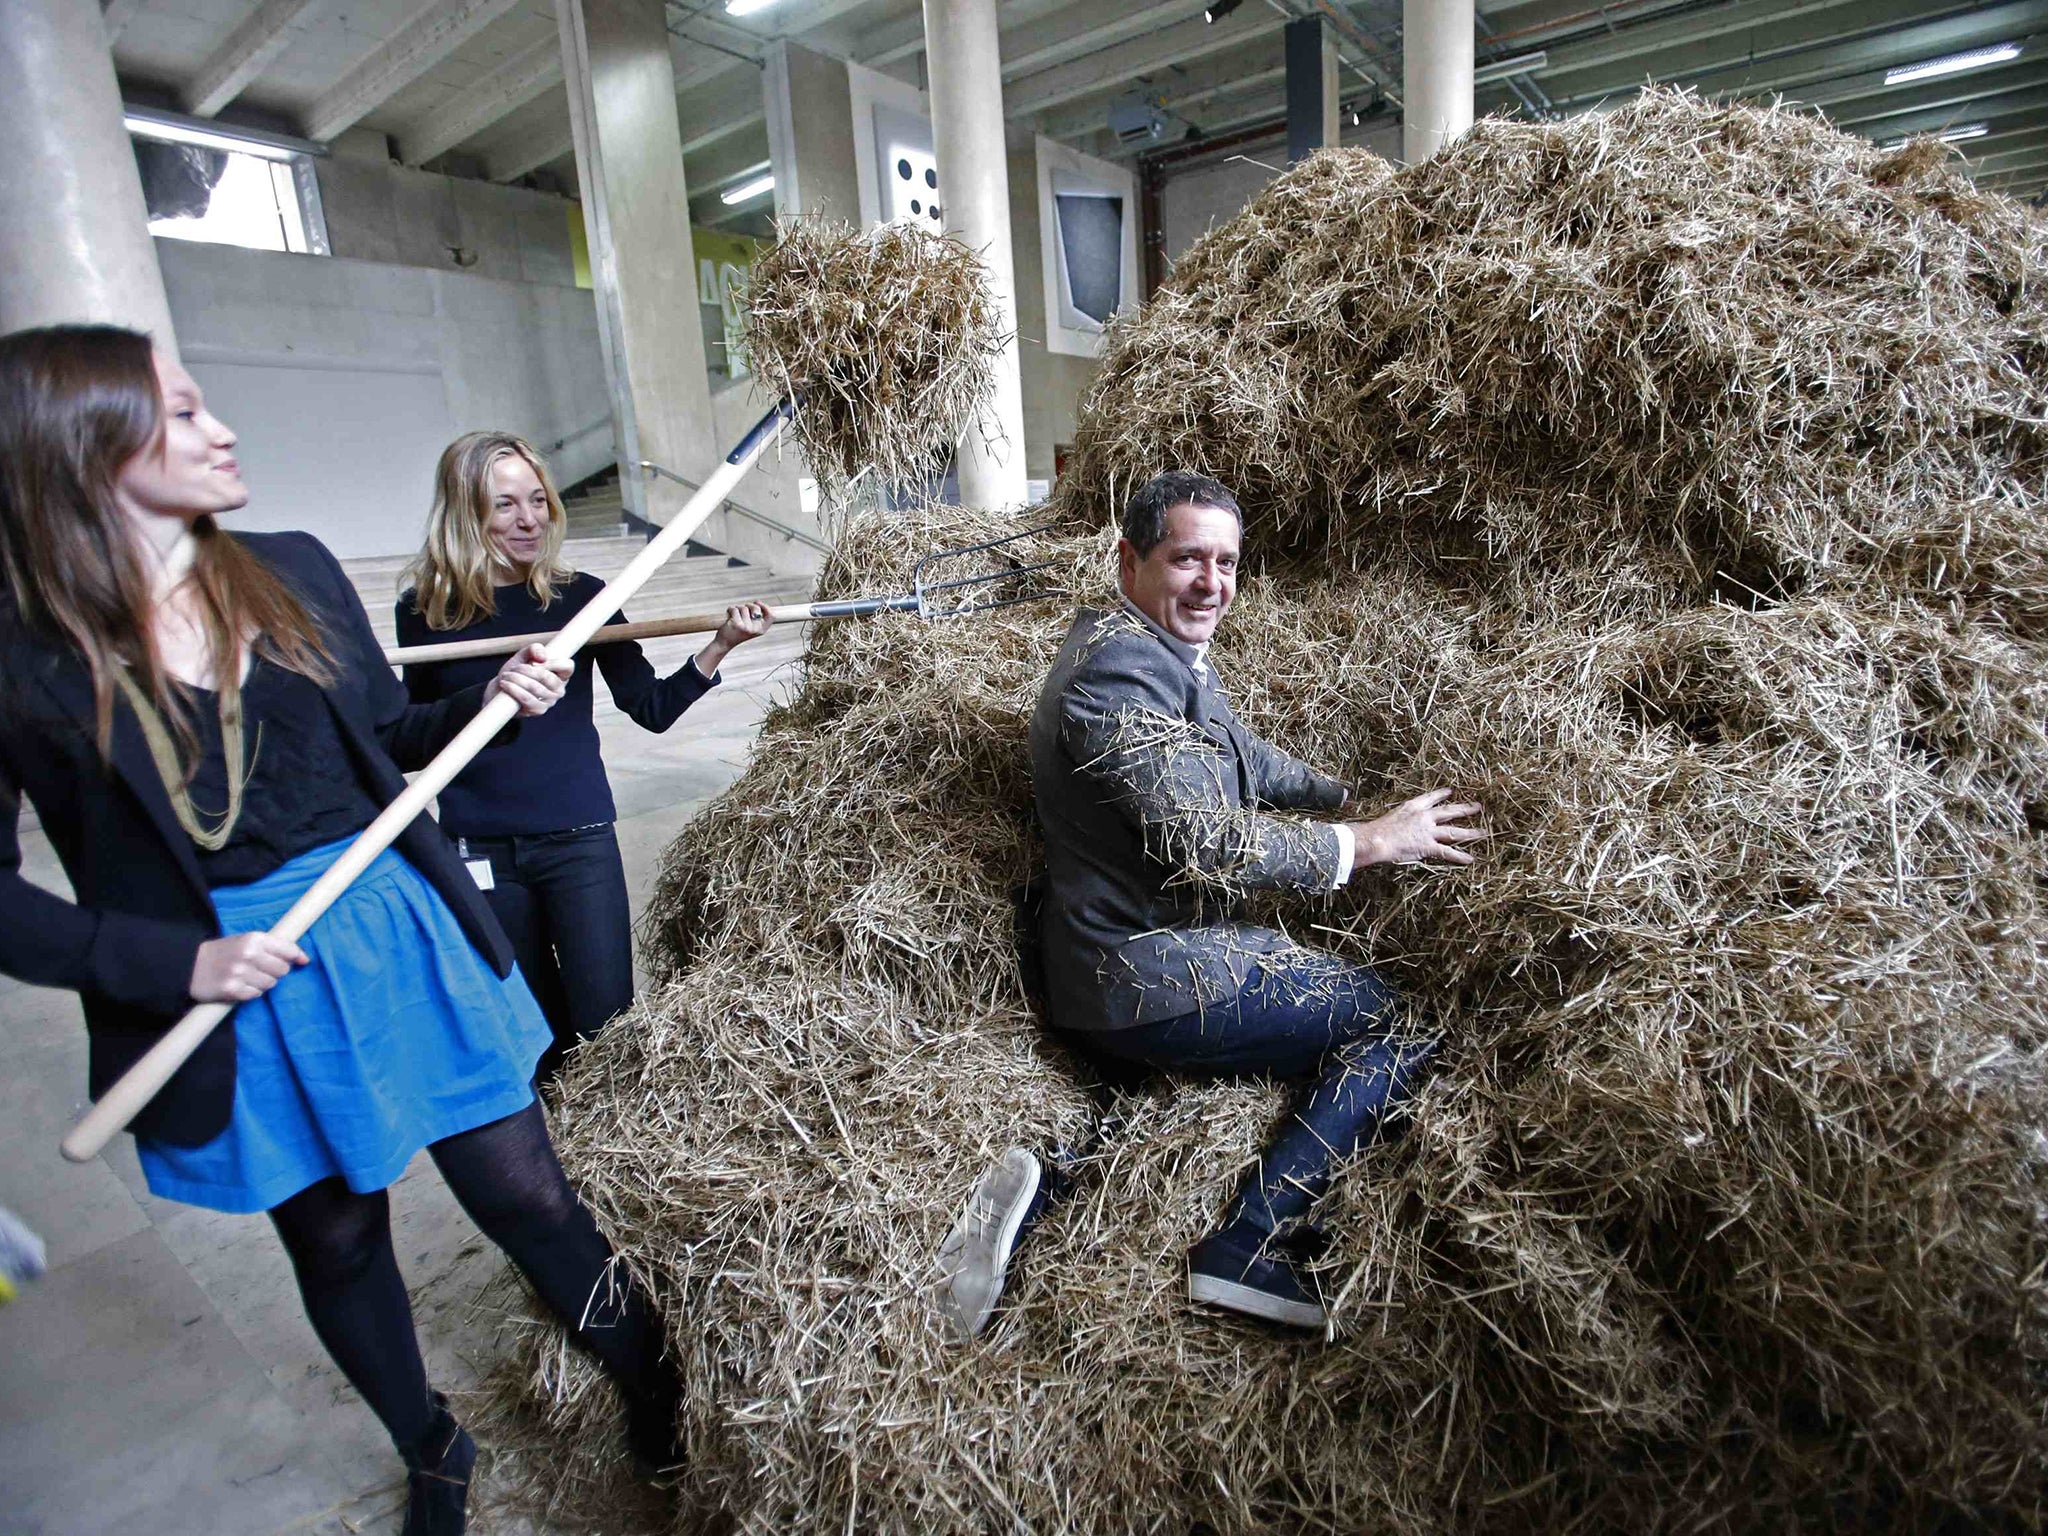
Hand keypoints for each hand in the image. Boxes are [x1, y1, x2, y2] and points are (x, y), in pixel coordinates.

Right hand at [190, 932, 308, 1002]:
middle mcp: (249, 955)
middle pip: (282, 970)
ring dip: (263, 983)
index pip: (289, 950)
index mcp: (254, 938)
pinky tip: (240, 985)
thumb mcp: (247, 940)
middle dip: (275, 971)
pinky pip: (255, 995)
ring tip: (247, 977)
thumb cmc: (223, 952)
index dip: (296, 957)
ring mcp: (240, 973)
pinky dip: (251, 992)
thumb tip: (305, 959)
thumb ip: (274, 947)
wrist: (189, 964)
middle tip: (260, 969)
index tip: (301, 962)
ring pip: (271, 984)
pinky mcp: (232, 990)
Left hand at [487, 642, 571, 716]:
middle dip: (526, 670)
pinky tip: (505, 684)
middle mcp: (559, 690)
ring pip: (535, 687)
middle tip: (514, 668)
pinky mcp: (537, 710)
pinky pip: (527, 699)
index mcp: (561, 675)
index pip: (567, 666)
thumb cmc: (517, 672)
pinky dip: (514, 689)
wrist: (502, 689)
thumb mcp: (524, 656)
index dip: (551, 662)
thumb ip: (534, 649)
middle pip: (547, 677)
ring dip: (517, 679)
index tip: (533, 662)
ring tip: (506, 675)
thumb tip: (542, 657)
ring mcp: (550, 702)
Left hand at [696, 601, 772, 676]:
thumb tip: (758, 604)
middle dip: (748, 605)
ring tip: (734, 615)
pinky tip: (729, 614)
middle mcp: (755, 629)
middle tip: (742, 608)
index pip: (771, 616)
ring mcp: (746, 627)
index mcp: (761, 630)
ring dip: (737, 608)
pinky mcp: (736, 624)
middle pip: (756, 608)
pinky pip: (735, 609)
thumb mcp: (751, 628)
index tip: (757, 603)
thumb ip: (756, 618)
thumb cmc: (738, 633)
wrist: (725, 643)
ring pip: (744, 608)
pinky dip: (730, 609)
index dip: (765, 607)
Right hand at [1352, 788, 1485, 866]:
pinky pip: (1447, 852)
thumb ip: (1400, 819)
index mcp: (1413, 806)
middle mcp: (1424, 816)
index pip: (1431, 797)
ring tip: (1482, 832)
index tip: (1450, 791)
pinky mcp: (1428, 846)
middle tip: (1477, 806)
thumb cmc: (1377, 830)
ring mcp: (1428, 831)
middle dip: (1464, 809)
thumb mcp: (1390, 817)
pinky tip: (1470, 859)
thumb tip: (1402, 825)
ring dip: (1469, 832)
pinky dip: (1459, 856)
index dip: (1441, 794)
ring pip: (1454, 832)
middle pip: (1449, 811)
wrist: (1377, 839)